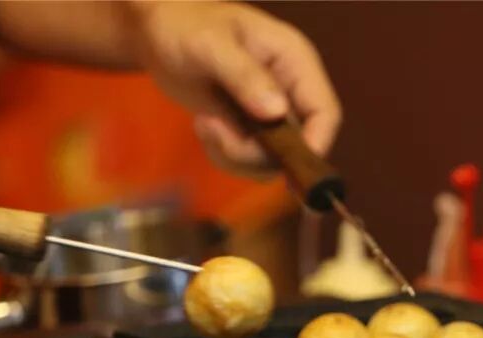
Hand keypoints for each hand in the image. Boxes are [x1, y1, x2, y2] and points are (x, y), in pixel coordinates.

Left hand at [125, 2, 341, 176]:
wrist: (157, 32)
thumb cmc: (183, 25)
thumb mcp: (210, 44)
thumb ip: (244, 75)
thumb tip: (277, 113)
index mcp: (295, 61)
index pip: (325, 112)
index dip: (316, 145)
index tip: (286, 168)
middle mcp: (292, 91)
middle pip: (300, 146)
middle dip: (256, 153)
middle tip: (214, 135)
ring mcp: (274, 114)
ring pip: (274, 161)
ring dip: (235, 156)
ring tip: (204, 126)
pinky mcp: (253, 130)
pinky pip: (251, 163)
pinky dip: (225, 156)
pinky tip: (205, 128)